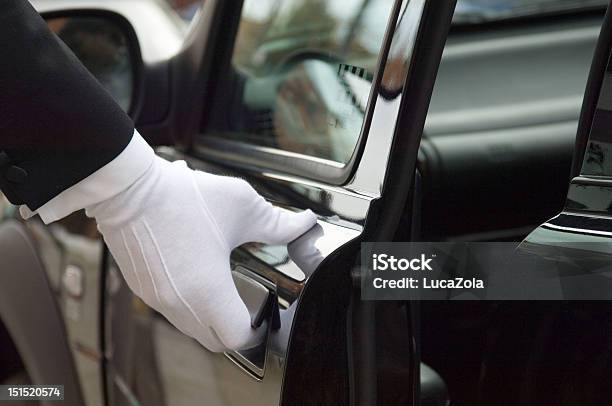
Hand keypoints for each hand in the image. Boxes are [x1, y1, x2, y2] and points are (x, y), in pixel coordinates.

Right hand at [86, 157, 316, 351]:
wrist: (128, 188)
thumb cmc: (184, 197)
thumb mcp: (242, 207)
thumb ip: (279, 223)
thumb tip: (305, 223)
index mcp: (208, 290)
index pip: (238, 338)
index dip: (257, 331)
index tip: (265, 316)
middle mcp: (179, 304)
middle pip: (215, 341)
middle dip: (236, 329)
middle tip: (249, 307)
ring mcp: (157, 300)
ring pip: (191, 329)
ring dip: (211, 318)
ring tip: (225, 290)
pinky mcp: (142, 290)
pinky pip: (172, 312)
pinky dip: (189, 306)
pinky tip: (197, 276)